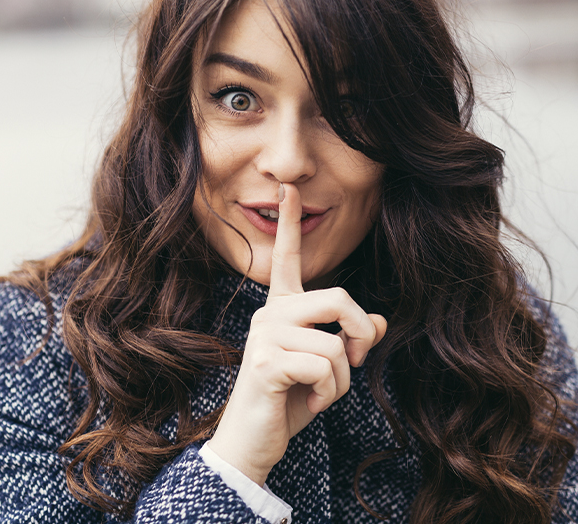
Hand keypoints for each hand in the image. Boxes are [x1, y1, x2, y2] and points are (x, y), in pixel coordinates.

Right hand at [207, 183, 387, 484]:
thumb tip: (376, 321)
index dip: (289, 224)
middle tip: (355, 362)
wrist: (253, 441)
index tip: (288, 189)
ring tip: (322, 394)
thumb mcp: (327, 369)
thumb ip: (349, 340)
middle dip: (361, 334)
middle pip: (339, 298)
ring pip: (337, 343)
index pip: (288, 260)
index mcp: (281, 310)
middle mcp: (269, 315)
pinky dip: (330, 394)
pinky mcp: (267, 363)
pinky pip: (326, 366)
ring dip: (344, 379)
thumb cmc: (288, 401)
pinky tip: (311, 404)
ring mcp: (265, 337)